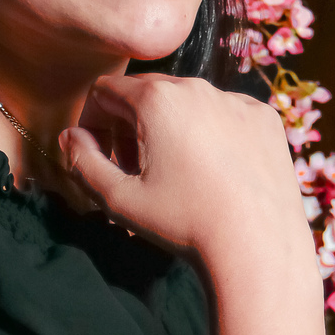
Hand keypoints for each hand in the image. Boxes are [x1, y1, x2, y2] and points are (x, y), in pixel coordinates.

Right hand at [59, 74, 313, 273]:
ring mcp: (237, 100)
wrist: (258, 247)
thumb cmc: (184, 224)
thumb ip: (84, 162)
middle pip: (148, 92)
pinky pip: (226, 114)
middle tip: (136, 171)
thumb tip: (69, 137)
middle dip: (131, 125)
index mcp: (157, 99)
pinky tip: (215, 173)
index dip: (94, 122)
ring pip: (188, 102)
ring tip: (176, 175)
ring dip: (171, 128)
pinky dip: (212, 133)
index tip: (101, 155)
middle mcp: (199, 87)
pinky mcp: (265, 118)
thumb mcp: (119, 199)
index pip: (106, 91)